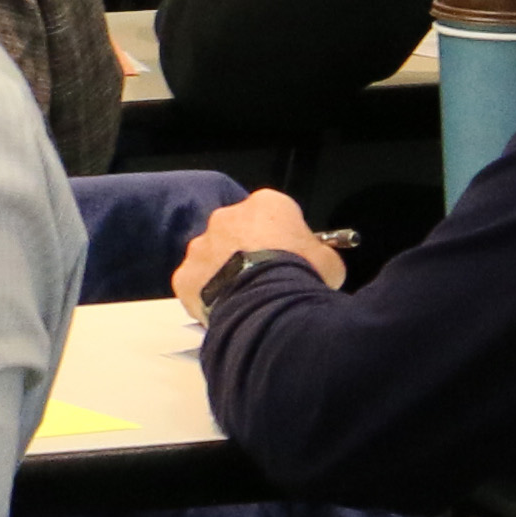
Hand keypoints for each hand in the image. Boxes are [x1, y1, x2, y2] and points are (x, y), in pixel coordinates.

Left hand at [171, 190, 343, 312]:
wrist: (269, 307)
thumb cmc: (301, 279)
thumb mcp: (330, 264)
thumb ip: (320, 256)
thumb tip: (322, 265)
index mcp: (267, 205)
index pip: (275, 214)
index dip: (284, 238)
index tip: (290, 258)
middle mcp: (228, 216)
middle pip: (238, 231)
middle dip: (248, 251)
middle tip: (265, 279)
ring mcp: (202, 244)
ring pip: (212, 256)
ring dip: (225, 272)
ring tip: (246, 299)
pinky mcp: (186, 274)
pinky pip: (196, 284)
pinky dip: (207, 296)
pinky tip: (227, 311)